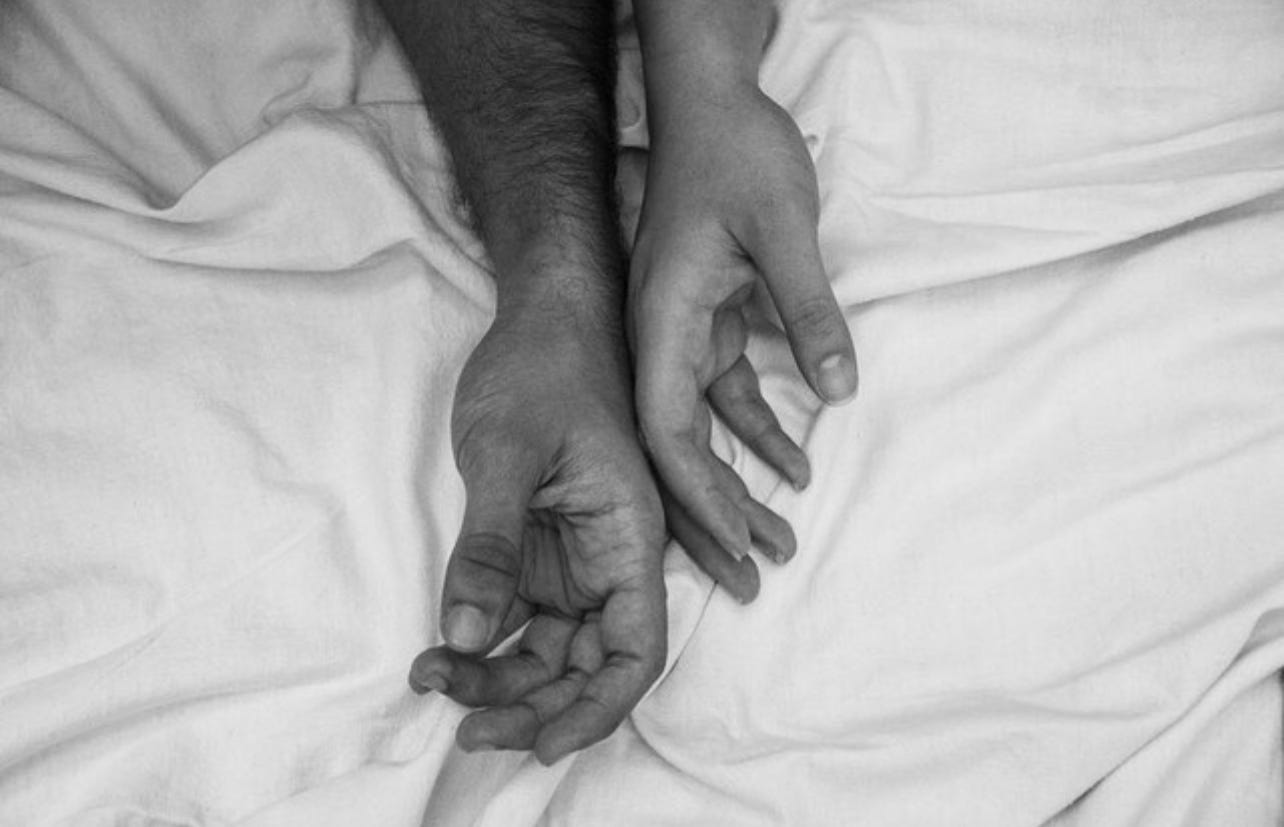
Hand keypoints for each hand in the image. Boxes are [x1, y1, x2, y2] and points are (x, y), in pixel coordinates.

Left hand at [409, 305, 665, 764]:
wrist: (539, 317)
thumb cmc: (540, 369)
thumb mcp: (507, 454)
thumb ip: (489, 547)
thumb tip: (467, 636)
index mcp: (628, 538)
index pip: (636, 651)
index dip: (598, 708)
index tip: (540, 741)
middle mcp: (608, 560)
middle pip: (585, 666)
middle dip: (530, 705)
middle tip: (465, 725)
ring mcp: (571, 559)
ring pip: (546, 651)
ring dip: (496, 680)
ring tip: (433, 680)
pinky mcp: (534, 551)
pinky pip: (514, 619)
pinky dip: (480, 645)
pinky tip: (436, 655)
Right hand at [629, 86, 856, 601]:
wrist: (710, 101)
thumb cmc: (737, 153)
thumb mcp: (784, 227)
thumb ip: (810, 311)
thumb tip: (840, 393)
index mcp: (662, 319)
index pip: (668, 429)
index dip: (698, 494)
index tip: (737, 545)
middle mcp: (659, 336)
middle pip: (675, 447)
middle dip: (712, 515)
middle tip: (757, 577)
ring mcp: (679, 331)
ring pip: (700, 430)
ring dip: (738, 483)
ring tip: (780, 541)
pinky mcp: (704, 320)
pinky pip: (726, 394)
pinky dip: (759, 432)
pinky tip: (798, 464)